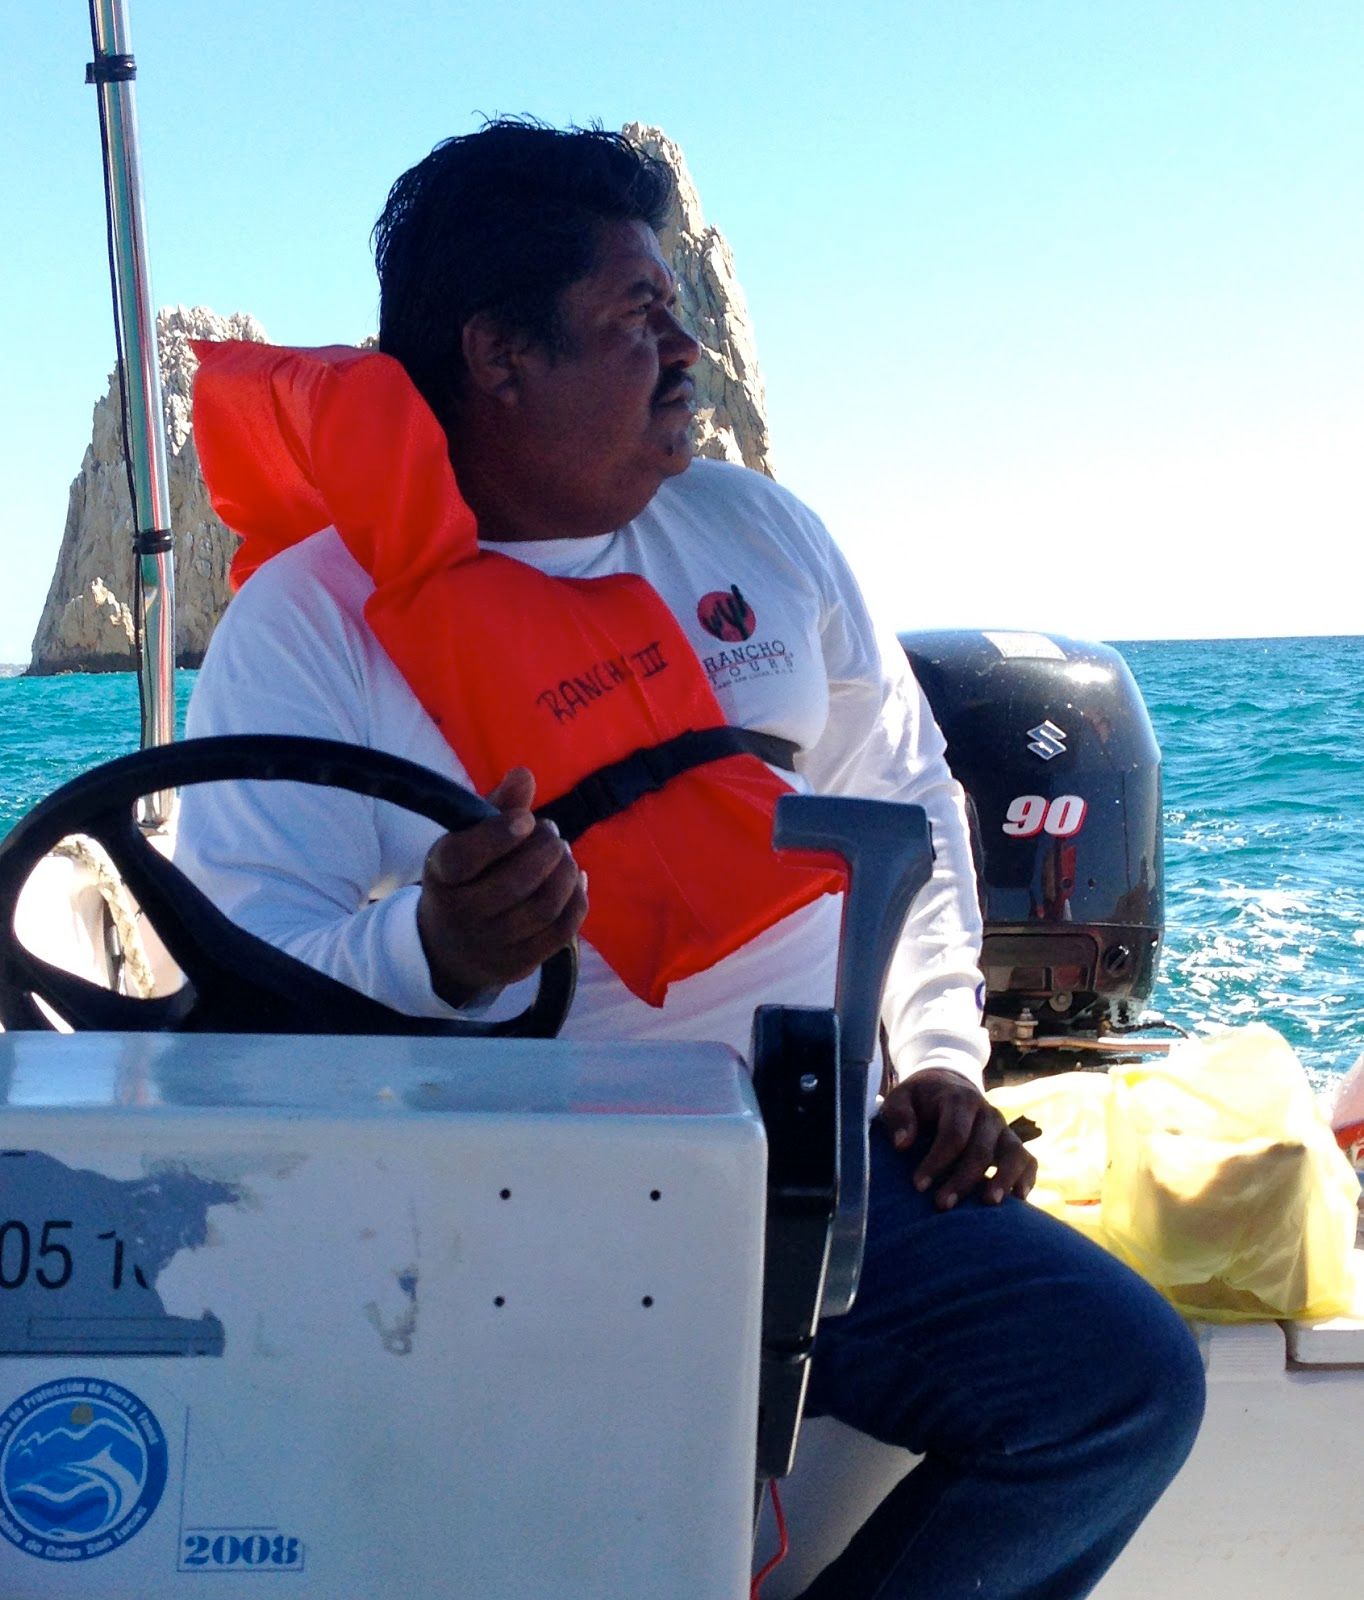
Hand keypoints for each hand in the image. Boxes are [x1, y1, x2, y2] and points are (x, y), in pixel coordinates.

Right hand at [416, 767, 587, 1006]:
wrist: (451, 945)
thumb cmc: (468, 876)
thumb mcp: (469, 839)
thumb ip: (497, 806)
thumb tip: (524, 775)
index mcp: (442, 874)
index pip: (465, 857)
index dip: (500, 835)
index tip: (528, 818)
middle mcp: (460, 913)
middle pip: (516, 883)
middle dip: (547, 850)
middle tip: (553, 834)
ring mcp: (490, 943)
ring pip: (543, 908)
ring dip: (566, 873)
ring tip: (565, 856)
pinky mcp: (518, 964)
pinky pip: (561, 932)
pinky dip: (577, 901)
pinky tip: (575, 881)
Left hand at [880, 1067, 1036, 1210]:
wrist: (947, 1087)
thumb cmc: (919, 1101)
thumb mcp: (900, 1099)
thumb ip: (899, 1116)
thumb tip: (902, 1144)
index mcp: (959, 1099)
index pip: (953, 1133)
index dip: (937, 1161)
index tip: (918, 1185)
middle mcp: (987, 1113)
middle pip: (981, 1149)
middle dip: (962, 1179)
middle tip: (942, 1205)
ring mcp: (1003, 1129)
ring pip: (1013, 1153)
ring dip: (1003, 1179)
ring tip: (989, 1203)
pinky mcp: (1013, 1144)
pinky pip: (1028, 1160)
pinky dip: (1026, 1179)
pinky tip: (1017, 1200)